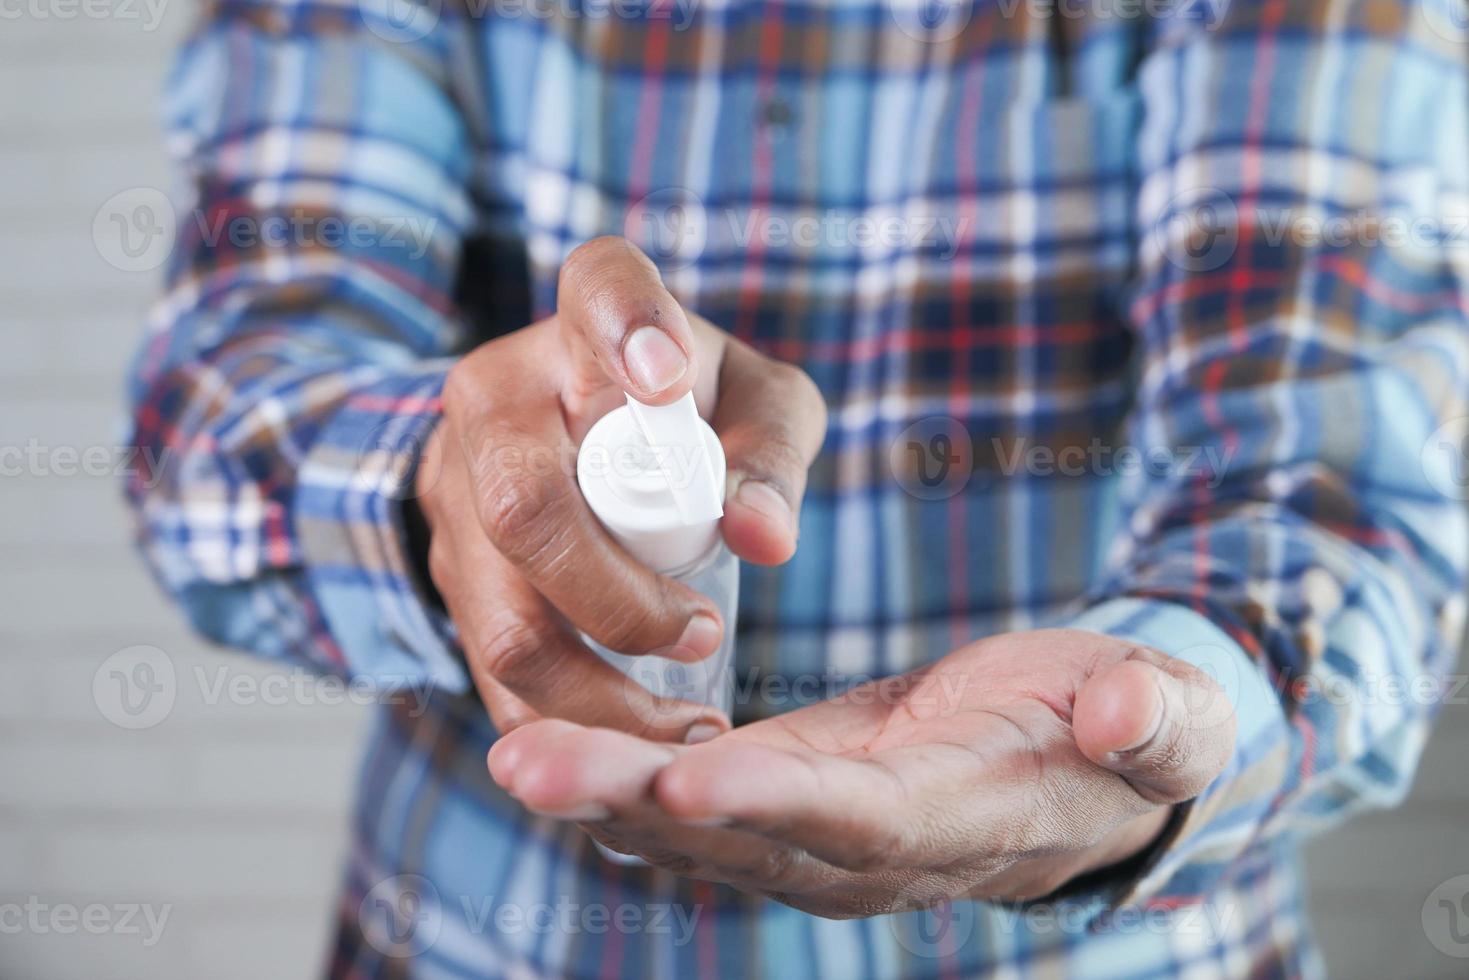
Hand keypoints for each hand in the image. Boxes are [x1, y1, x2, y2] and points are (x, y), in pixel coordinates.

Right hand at [417, 236, 825, 741]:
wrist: (581, 441)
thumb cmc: (692, 415)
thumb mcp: (755, 409)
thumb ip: (772, 457)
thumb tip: (763, 539)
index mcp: (588, 324)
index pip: (600, 290)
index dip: (625, 327)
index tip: (666, 376)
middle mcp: (499, 396)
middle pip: (526, 506)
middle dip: (621, 600)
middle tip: (703, 632)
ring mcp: (456, 485)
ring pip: (502, 616)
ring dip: (600, 692)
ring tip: (685, 721)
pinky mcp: (446, 567)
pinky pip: (489, 668)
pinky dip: (564, 723)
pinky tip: (631, 738)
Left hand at [486, 628, 1236, 915]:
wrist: (1078, 763)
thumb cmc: (1125, 735)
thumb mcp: (1167, 719)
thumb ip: (1155, 720)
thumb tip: (1125, 712)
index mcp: (963, 821)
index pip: (859, 822)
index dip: (774, 806)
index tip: (684, 781)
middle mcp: (873, 848)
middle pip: (744, 836)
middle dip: (633, 806)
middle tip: (529, 765)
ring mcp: (823, 831)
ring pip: (701, 826)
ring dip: (603, 792)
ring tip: (514, 753)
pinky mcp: (793, 794)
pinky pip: (700, 800)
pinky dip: (625, 781)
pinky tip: (553, 750)